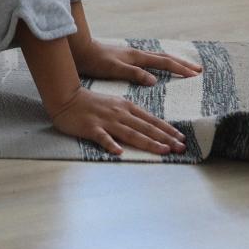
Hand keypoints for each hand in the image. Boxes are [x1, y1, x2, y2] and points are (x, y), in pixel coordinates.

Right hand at [48, 87, 186, 155]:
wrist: (66, 97)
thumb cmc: (91, 102)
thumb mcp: (115, 103)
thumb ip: (130, 114)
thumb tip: (149, 126)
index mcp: (126, 107)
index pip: (151, 120)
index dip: (167, 130)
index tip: (182, 138)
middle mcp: (119, 114)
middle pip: (145, 128)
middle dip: (165, 138)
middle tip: (181, 148)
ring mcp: (106, 121)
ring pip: (130, 133)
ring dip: (148, 142)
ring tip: (163, 151)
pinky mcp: (91, 128)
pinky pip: (102, 137)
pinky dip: (110, 144)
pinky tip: (118, 152)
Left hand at [70, 39, 202, 85]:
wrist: (79, 50)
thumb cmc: (95, 61)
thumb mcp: (114, 69)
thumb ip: (134, 73)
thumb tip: (155, 80)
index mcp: (136, 56)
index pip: (164, 62)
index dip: (180, 68)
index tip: (195, 74)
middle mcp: (136, 54)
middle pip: (164, 57)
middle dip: (181, 63)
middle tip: (197, 70)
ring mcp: (131, 55)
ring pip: (156, 58)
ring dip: (171, 62)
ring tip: (183, 67)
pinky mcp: (124, 58)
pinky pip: (148, 60)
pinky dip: (158, 63)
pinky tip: (157, 68)